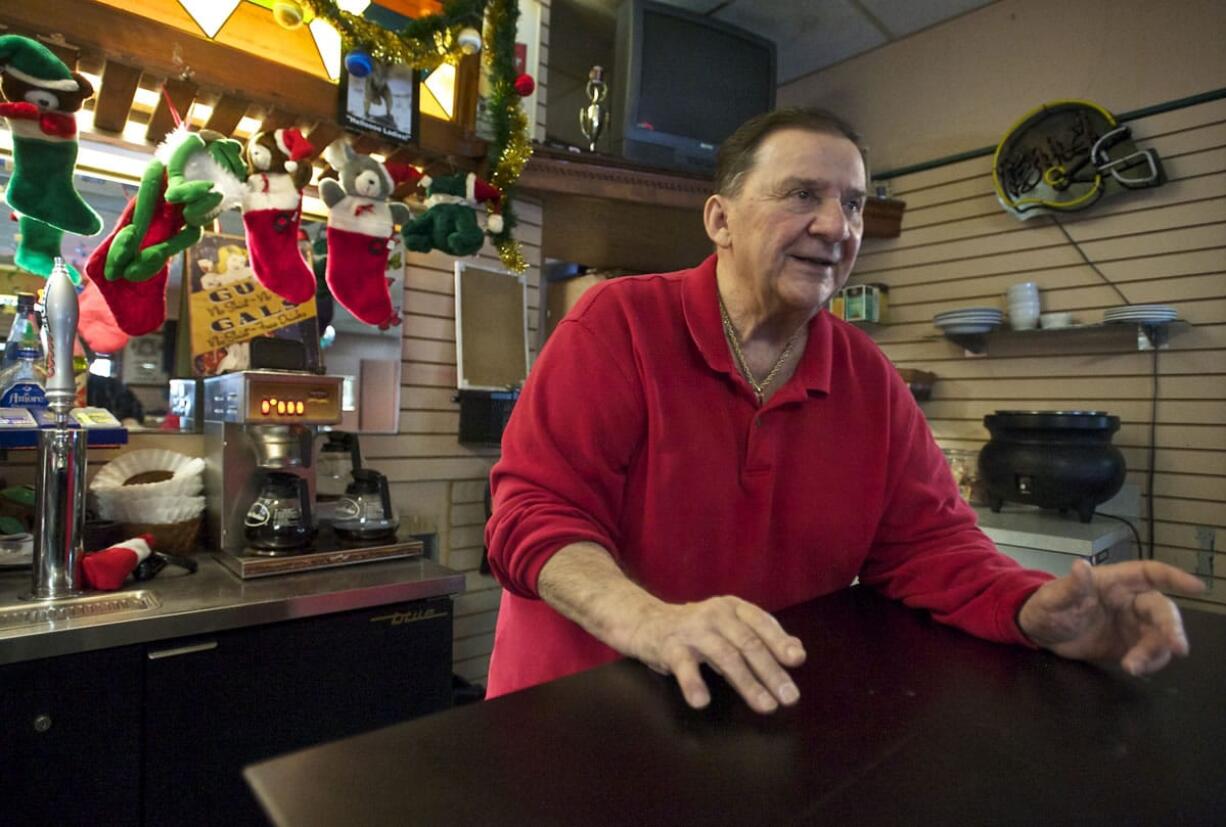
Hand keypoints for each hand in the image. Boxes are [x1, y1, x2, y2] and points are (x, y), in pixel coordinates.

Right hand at [623, 595, 805, 713]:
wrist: (645, 622)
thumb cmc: (697, 629)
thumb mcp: (730, 627)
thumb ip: (761, 637)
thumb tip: (797, 651)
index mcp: (733, 608)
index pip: (761, 623)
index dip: (780, 641)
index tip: (797, 661)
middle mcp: (715, 615)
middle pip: (748, 643)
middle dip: (771, 672)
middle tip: (789, 697)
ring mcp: (693, 630)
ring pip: (725, 656)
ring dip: (747, 683)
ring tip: (766, 706)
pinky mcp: (671, 647)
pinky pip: (684, 667)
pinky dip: (693, 683)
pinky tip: (702, 701)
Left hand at [1018, 560, 1205, 674]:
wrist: (1040, 633)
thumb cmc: (1047, 605)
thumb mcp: (1053, 597)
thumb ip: (1070, 586)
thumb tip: (1079, 566)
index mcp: (1115, 582)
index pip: (1150, 573)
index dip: (1175, 577)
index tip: (1198, 588)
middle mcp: (1130, 601)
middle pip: (1162, 610)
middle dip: (1172, 628)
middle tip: (1178, 648)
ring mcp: (1132, 625)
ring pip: (1159, 635)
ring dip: (1156, 652)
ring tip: (1134, 666)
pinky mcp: (1130, 646)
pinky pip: (1149, 653)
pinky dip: (1148, 662)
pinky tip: (1134, 668)